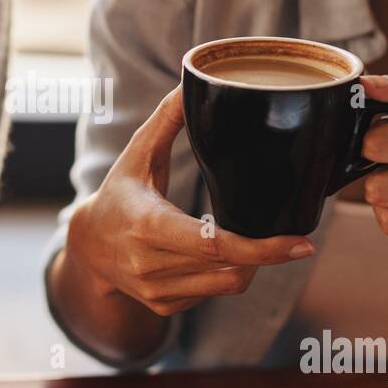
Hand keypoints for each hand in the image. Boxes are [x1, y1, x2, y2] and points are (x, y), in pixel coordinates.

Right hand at [66, 86, 316, 315]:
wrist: (87, 244)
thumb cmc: (120, 192)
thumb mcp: (139, 154)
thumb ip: (168, 120)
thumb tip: (190, 82)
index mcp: (148, 226)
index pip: (214, 245)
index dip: (261, 248)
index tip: (300, 245)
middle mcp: (150, 264)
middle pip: (229, 267)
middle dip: (263, 254)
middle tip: (290, 239)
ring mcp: (156, 290)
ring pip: (226, 285)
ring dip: (249, 266)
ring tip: (254, 243)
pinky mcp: (163, 305)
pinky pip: (211, 295)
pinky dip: (225, 276)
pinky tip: (221, 257)